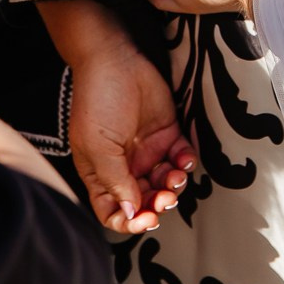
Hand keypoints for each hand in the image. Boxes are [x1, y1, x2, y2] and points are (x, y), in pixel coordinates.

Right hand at [65, 36, 197, 234]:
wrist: (115, 60)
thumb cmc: (98, 101)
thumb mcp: (99, 147)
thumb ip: (115, 182)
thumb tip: (130, 214)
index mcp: (100, 174)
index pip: (114, 212)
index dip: (129, 222)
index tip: (146, 219)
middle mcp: (124, 167)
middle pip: (144, 201)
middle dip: (157, 205)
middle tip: (166, 197)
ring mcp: (146, 151)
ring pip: (165, 182)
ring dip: (173, 186)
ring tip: (176, 175)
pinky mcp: (166, 133)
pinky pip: (181, 158)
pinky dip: (186, 163)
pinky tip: (185, 160)